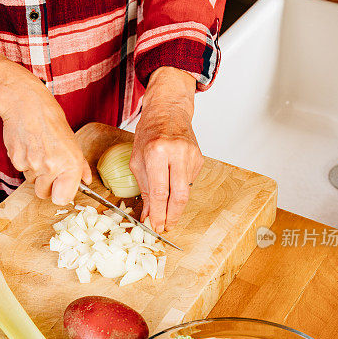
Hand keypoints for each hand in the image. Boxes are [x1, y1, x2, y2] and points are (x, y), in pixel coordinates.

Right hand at [0, 48, 90, 203]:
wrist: (25, 104)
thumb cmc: (50, 119)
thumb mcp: (72, 141)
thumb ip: (80, 165)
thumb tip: (87, 180)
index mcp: (71, 163)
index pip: (63, 199)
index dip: (61, 195)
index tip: (60, 189)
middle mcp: (52, 167)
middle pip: (44, 194)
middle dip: (46, 185)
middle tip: (47, 166)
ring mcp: (33, 165)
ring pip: (32, 181)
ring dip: (35, 172)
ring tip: (38, 150)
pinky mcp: (16, 161)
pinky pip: (21, 171)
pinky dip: (24, 162)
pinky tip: (28, 146)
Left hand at [130, 66, 202, 232]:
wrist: (169, 111)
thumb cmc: (149, 133)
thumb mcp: (137, 160)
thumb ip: (143, 189)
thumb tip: (148, 214)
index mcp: (157, 152)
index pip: (159, 192)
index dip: (158, 213)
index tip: (156, 226)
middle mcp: (176, 153)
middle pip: (179, 196)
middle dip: (172, 216)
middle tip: (166, 227)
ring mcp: (191, 155)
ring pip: (186, 191)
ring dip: (175, 205)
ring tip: (167, 212)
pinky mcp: (199, 158)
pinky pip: (189, 181)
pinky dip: (179, 188)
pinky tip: (173, 183)